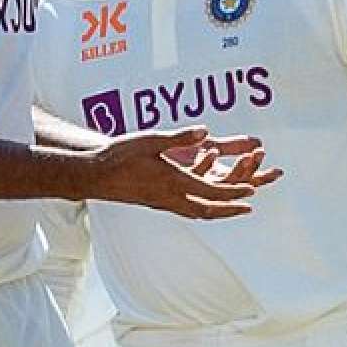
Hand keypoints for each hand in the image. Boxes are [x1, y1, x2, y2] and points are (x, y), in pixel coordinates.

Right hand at [88, 127, 264, 218]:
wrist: (94, 175)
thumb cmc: (120, 155)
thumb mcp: (151, 140)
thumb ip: (180, 137)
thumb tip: (205, 132)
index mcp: (172, 181)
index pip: (210, 191)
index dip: (233, 192)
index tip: (251, 191)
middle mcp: (169, 197)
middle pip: (208, 210)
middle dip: (230, 209)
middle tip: (249, 207)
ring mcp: (161, 203)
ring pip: (196, 214)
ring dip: (217, 212)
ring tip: (232, 210)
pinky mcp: (154, 203)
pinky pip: (184, 211)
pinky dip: (201, 210)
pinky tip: (202, 205)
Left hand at [183, 144, 282, 189]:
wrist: (146, 159)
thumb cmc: (178, 154)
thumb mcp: (211, 147)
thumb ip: (234, 145)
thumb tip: (259, 141)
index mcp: (219, 179)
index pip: (247, 181)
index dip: (263, 177)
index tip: (279, 171)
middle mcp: (207, 184)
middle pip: (235, 184)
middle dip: (250, 171)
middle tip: (259, 154)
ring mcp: (193, 183)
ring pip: (217, 185)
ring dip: (234, 171)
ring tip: (247, 154)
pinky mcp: (176, 178)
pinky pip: (193, 176)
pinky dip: (204, 164)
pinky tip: (212, 150)